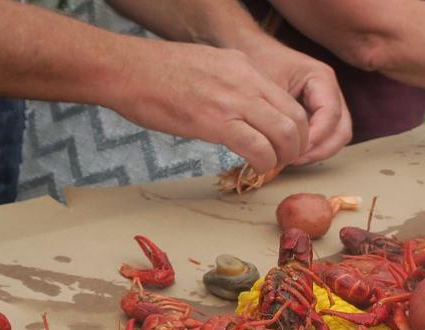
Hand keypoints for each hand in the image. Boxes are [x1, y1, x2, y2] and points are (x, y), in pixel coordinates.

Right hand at [103, 42, 311, 176]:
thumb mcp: (207, 67)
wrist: (126, 69)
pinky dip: (264, 164)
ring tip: (270, 166)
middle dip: (298, 147)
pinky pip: (259, 148)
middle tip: (284, 161)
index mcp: (244, 66)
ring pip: (286, 134)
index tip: (284, 145)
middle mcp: (247, 79)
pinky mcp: (218, 121)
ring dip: (284, 158)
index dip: (295, 129)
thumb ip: (231, 85)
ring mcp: (234, 99)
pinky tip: (254, 168)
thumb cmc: (156, 73)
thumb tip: (242, 112)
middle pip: (297, 119)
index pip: (290, 101)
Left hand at [231, 36, 352, 164]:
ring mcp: (329, 102)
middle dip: (321, 149)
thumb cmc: (260, 63)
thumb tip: (285, 149)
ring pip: (338, 136)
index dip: (315, 138)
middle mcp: (331, 91)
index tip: (294, 151)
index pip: (330, 115)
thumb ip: (281, 115)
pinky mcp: (320, 112)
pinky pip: (327, 135)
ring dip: (318, 151)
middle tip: (295, 160)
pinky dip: (314, 147)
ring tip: (293, 159)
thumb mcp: (268, 86)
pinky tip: (292, 152)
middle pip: (341, 130)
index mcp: (322, 78)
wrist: (253, 50)